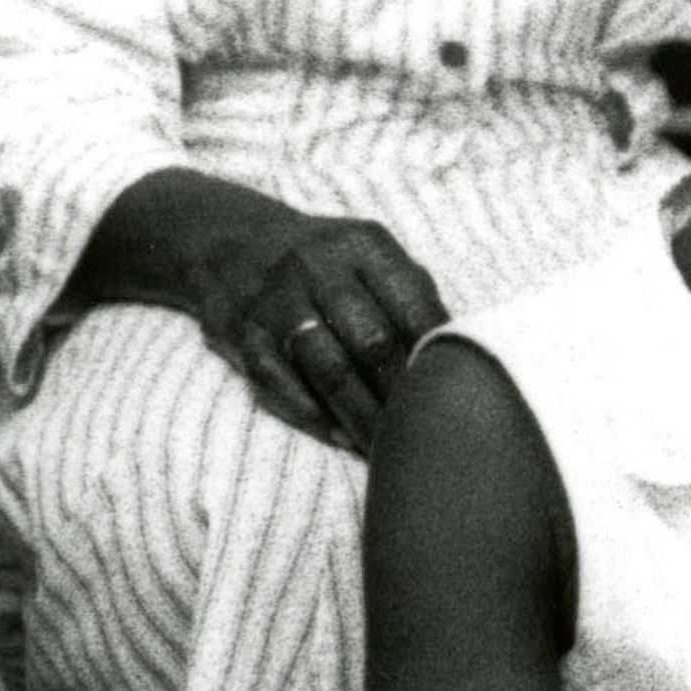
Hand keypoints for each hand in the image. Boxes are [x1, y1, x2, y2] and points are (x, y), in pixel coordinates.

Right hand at [190, 203, 447, 455]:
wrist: (229, 242)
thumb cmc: (323, 263)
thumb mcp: (368, 255)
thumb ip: (413, 295)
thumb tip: (461, 352)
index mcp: (363, 245)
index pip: (413, 305)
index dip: (436, 356)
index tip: (456, 396)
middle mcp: (317, 266)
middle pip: (373, 341)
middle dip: (402, 395)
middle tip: (425, 435)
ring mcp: (276, 300)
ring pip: (328, 369)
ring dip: (362, 416)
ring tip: (389, 449)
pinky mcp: (241, 332)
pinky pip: (279, 382)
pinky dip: (314, 416)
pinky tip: (342, 438)